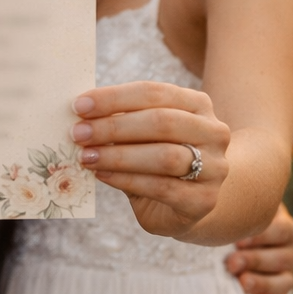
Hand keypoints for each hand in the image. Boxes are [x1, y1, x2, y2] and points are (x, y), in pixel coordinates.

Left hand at [72, 81, 230, 239]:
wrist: (194, 200)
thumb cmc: (159, 158)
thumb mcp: (146, 135)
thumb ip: (123, 122)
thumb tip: (81, 113)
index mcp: (198, 105)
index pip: (154, 93)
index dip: (114, 98)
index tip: (79, 105)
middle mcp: (213, 132)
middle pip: (162, 122)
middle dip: (114, 127)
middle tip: (78, 133)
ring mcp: (214, 168)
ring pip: (165, 157)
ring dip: (118, 156)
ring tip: (86, 157)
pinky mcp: (204, 200)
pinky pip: (162, 188)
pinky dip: (127, 180)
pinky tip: (102, 176)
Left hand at [225, 203, 292, 293]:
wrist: (221, 243)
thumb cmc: (228, 223)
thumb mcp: (234, 213)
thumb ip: (236, 210)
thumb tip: (223, 205)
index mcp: (282, 228)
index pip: (285, 231)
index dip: (265, 236)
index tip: (239, 240)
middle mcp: (288, 253)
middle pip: (287, 258)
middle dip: (258, 260)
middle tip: (231, 263)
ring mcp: (284, 277)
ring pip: (287, 283)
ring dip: (264, 284)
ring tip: (242, 283)